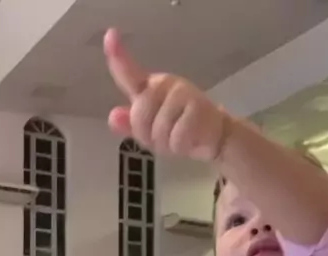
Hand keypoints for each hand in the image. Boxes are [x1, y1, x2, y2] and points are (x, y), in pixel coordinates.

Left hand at [104, 28, 232, 160]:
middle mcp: (164, 84)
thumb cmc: (181, 130)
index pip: (129, 72)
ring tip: (181, 138)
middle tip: (166, 137)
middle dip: (148, 137)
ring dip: (167, 145)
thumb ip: (130, 124)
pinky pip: (176, 138)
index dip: (117, 55)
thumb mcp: (151, 130)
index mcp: (150, 86)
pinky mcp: (197, 107)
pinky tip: (192, 141)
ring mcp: (182, 93)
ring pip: (158, 131)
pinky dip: (181, 148)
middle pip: (139, 116)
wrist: (217, 136)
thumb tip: (113, 116)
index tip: (111, 35)